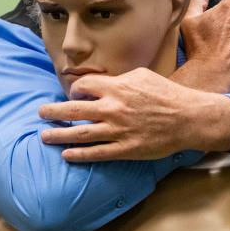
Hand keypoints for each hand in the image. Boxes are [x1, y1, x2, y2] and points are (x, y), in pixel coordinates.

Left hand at [38, 67, 229, 160]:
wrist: (188, 118)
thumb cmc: (167, 94)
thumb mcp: (143, 76)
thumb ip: (119, 79)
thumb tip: (103, 82)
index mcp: (117, 87)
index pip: (83, 86)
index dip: (75, 90)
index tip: (74, 95)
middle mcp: (113, 108)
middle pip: (73, 110)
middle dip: (52, 112)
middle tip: (41, 113)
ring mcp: (117, 130)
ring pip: (79, 134)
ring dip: (58, 135)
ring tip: (44, 136)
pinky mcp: (125, 149)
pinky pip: (96, 153)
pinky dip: (78, 155)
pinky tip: (66, 155)